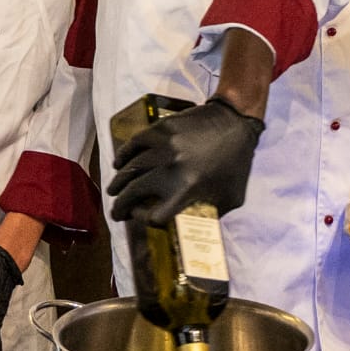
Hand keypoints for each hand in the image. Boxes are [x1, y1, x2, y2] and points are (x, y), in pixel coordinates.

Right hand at [106, 96, 264, 226]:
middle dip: (121, 206)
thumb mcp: (230, 198)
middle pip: (134, 193)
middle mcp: (173, 169)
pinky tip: (119, 164)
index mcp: (189, 190)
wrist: (236, 122)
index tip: (141, 217)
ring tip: (114, 190)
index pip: (154, 215)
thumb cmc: (235, 164)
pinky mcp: (160, 129)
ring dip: (119, 183)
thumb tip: (187, 228)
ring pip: (130, 169)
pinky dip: (123, 156)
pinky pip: (133, 145)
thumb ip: (208, 215)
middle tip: (116, 212)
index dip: (144, 219)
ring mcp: (164, 147)